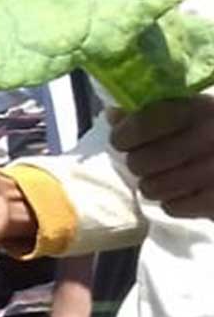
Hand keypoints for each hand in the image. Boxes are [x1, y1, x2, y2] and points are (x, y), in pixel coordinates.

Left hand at [112, 95, 213, 217]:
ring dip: (154, 185)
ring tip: (169, 178)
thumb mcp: (198, 114)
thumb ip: (155, 111)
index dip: (125, 134)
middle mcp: (210, 138)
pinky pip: (172, 207)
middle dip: (140, 164)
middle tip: (150, 162)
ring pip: (152, 188)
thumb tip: (113, 115)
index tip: (122, 140)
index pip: (146, 121)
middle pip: (141, 161)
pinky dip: (175, 203)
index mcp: (204, 110)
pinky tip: (188, 192)